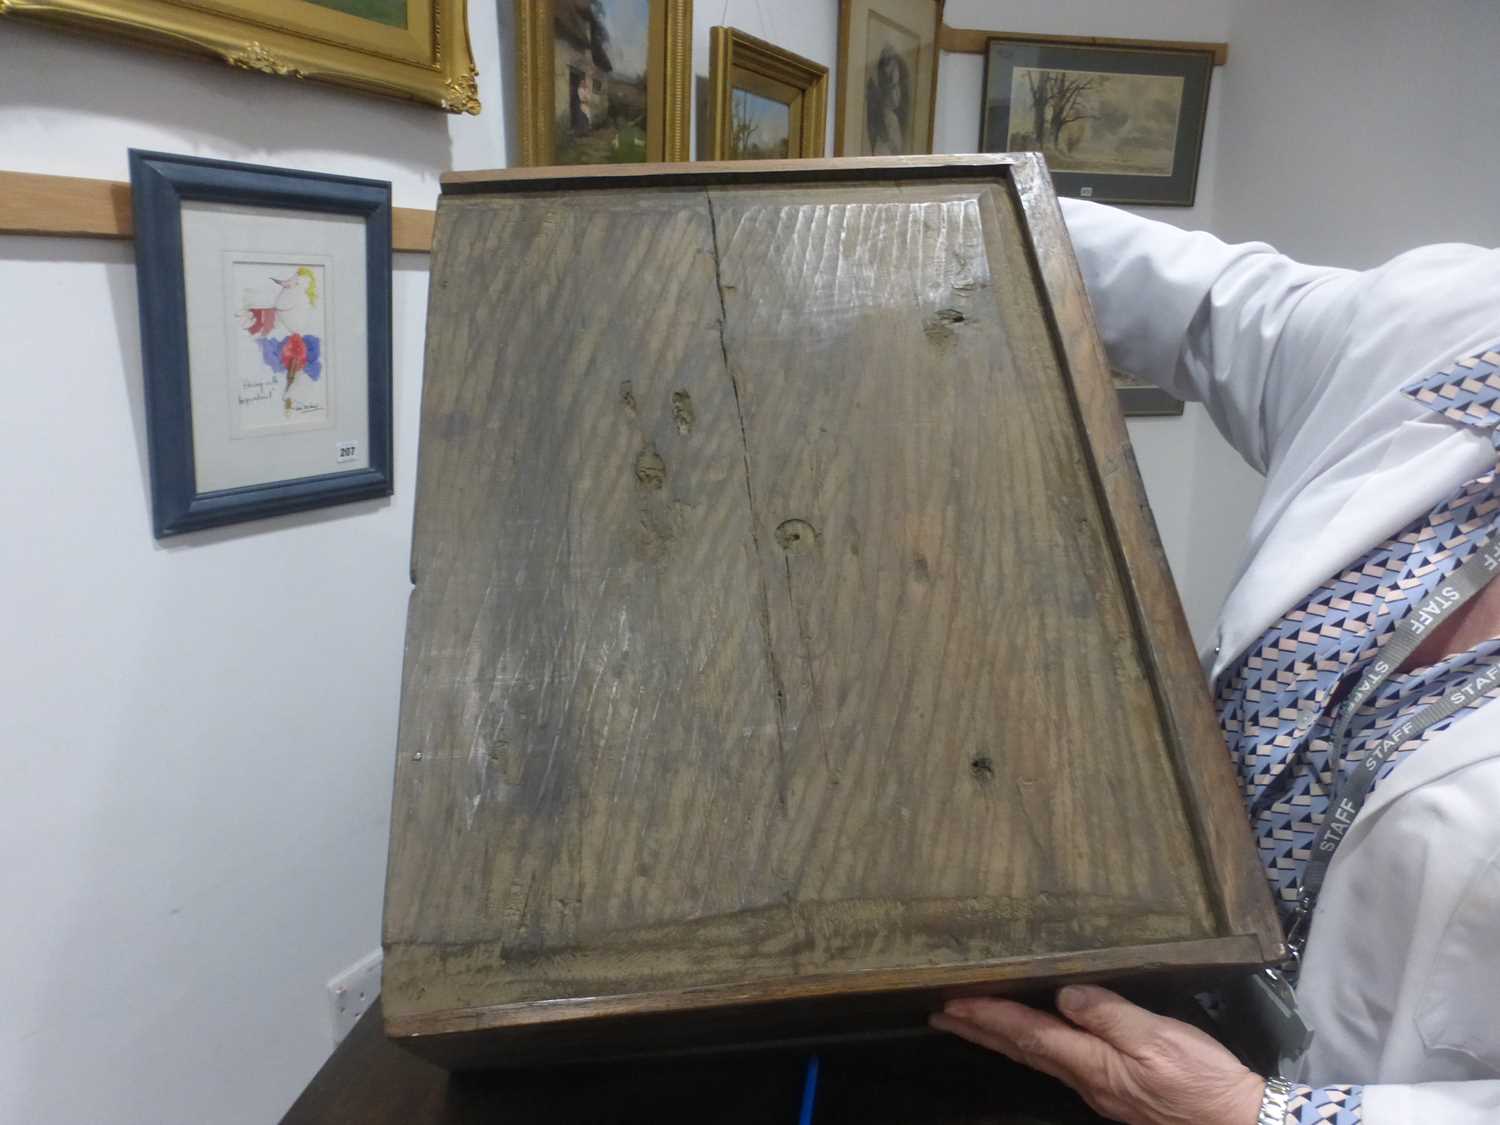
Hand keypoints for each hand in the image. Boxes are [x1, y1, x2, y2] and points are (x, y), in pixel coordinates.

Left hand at [930, 984, 1264, 1124]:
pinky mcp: (1115, 1089)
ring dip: (998, 1037)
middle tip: (941, 1013)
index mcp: (1092, 1063)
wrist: (1237, 1121)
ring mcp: (1099, 1088)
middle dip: (979, 1029)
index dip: (989, 1015)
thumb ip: (1109, 1015)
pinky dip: (1030, 1045)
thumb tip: (1065, 994)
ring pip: (1035, 1057)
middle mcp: (1086, 1079)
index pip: (1028, 1033)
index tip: (952, 1002)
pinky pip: (1057, 1061)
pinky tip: (1029, 1039)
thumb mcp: (1158, 1039)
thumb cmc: (1202, 1081)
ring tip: (968, 1022)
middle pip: (1021, 1049)